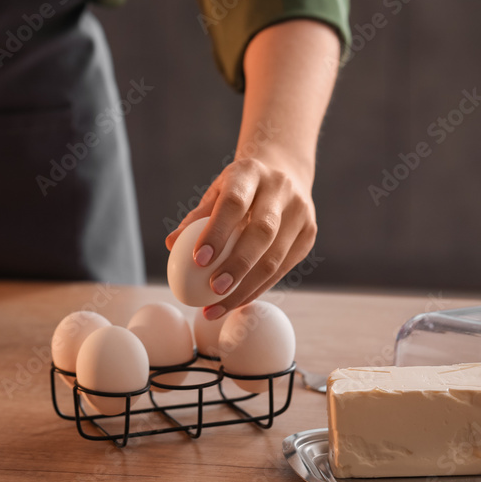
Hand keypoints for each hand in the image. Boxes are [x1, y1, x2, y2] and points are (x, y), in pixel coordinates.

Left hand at [164, 156, 316, 319]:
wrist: (283, 173)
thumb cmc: (239, 189)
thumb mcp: (216, 193)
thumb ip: (195, 218)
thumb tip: (171, 244)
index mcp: (250, 173)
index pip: (234, 203)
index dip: (216, 232)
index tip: (198, 260)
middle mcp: (280, 189)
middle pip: (262, 232)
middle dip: (237, 265)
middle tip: (213, 290)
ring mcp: (300, 212)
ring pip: (276, 257)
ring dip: (246, 288)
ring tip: (217, 308)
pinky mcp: (309, 234)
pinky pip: (283, 268)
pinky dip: (258, 288)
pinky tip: (236, 302)